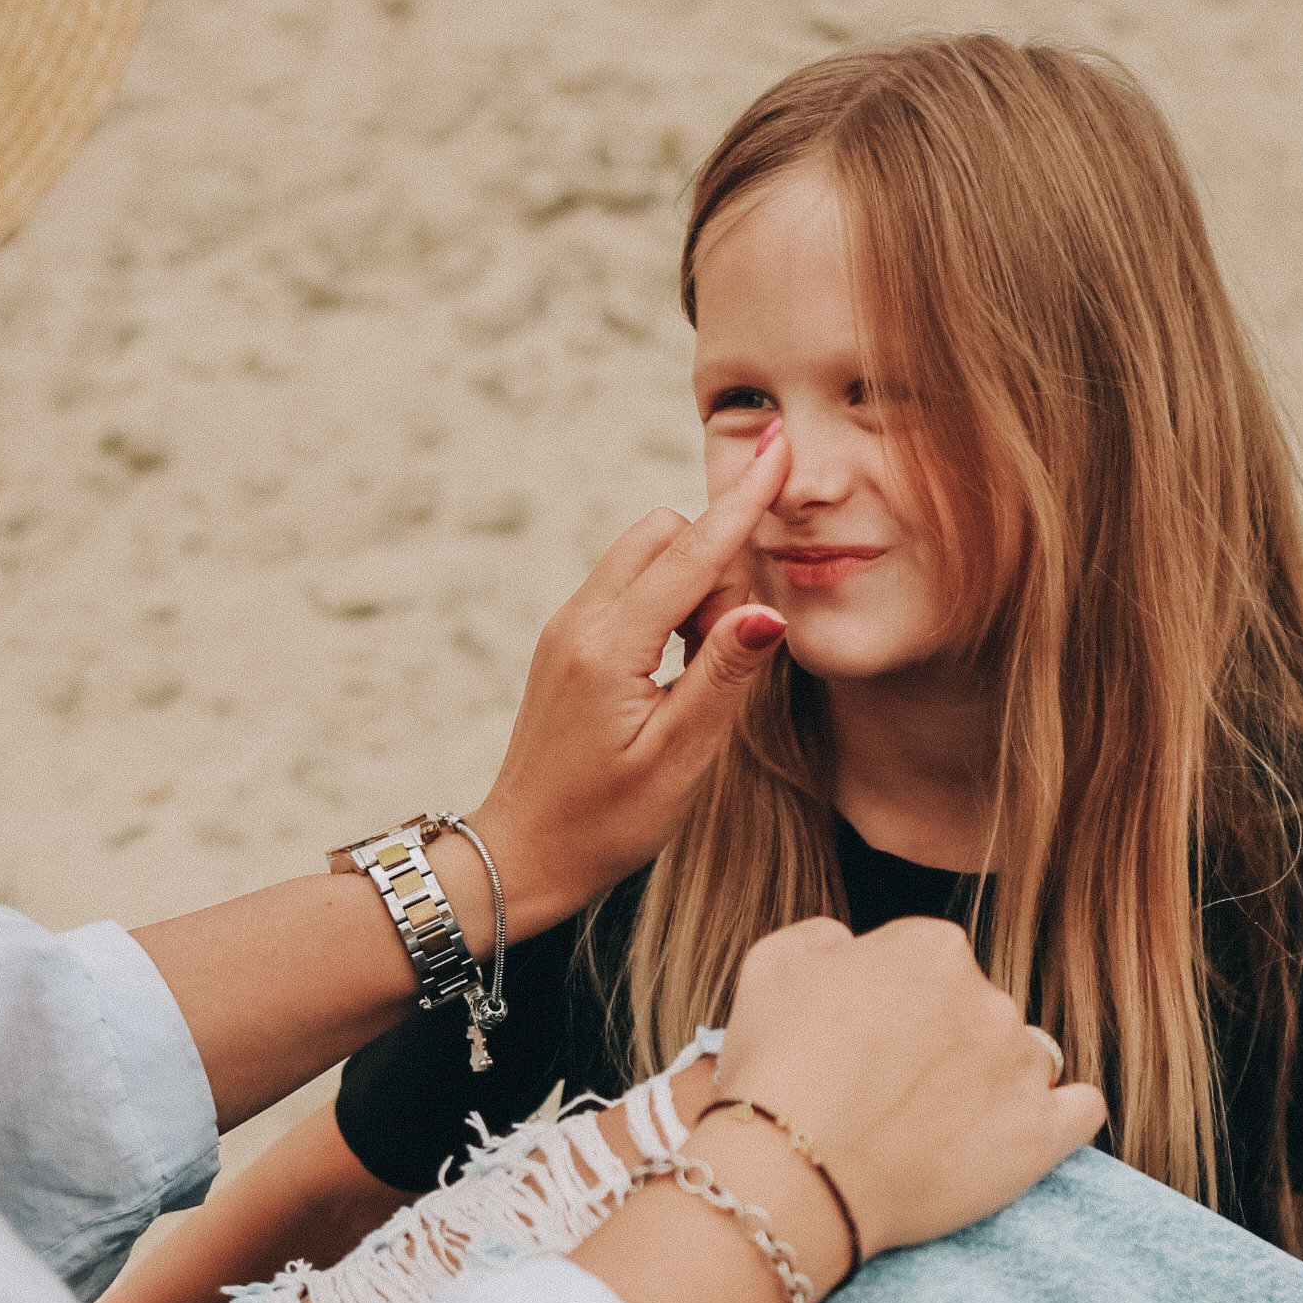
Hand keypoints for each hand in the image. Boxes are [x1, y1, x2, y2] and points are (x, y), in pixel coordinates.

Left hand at [465, 426, 790, 927]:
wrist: (524, 853)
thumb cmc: (604, 822)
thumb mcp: (680, 759)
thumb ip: (723, 677)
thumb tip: (764, 612)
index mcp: (609, 647)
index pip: (691, 555)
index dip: (741, 504)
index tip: (777, 448)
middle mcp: (580, 620)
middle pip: (666, 535)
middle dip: (715, 569)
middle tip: (722, 657)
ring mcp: (569, 626)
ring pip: (648, 556)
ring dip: (693, 589)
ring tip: (695, 673)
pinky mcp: (569, 640)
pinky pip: (630, 588)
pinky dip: (667, 607)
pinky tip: (674, 669)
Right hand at [713, 918, 1105, 1262]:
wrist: (796, 1172)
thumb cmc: (776, 1070)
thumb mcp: (772, 965)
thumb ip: (824, 938)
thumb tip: (849, 946)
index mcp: (931, 948)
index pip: (931, 965)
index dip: (895, 1005)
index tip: (869, 1043)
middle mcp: (989, 995)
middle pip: (979, 1011)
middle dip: (946, 1044)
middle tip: (893, 1093)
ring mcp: (1021, 1066)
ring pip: (1026, 1059)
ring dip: (995, 1081)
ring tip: (943, 1126)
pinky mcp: (1042, 1134)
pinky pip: (1083, 1110)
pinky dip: (1061, 1116)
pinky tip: (1025, 1130)